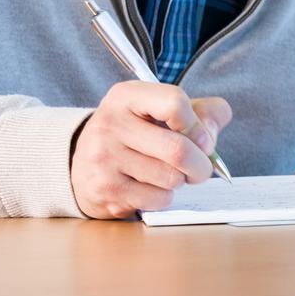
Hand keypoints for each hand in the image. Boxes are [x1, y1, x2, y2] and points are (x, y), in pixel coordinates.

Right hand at [70, 82, 233, 219]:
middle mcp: (111, 124)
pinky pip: (157, 199)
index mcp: (127, 96)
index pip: (175, 103)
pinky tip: (150, 187)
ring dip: (180, 181)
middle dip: (201, 165)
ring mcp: (104, 158)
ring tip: (168, 174)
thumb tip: (212, 133)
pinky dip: (164, 197)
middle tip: (200, 168)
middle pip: (179, 149)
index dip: (199, 125)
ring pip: (171, 178)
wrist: (82, 166)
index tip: (202, 139)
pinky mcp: (106, 190)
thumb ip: (200, 112)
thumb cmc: (135, 135)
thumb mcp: (160, 112)